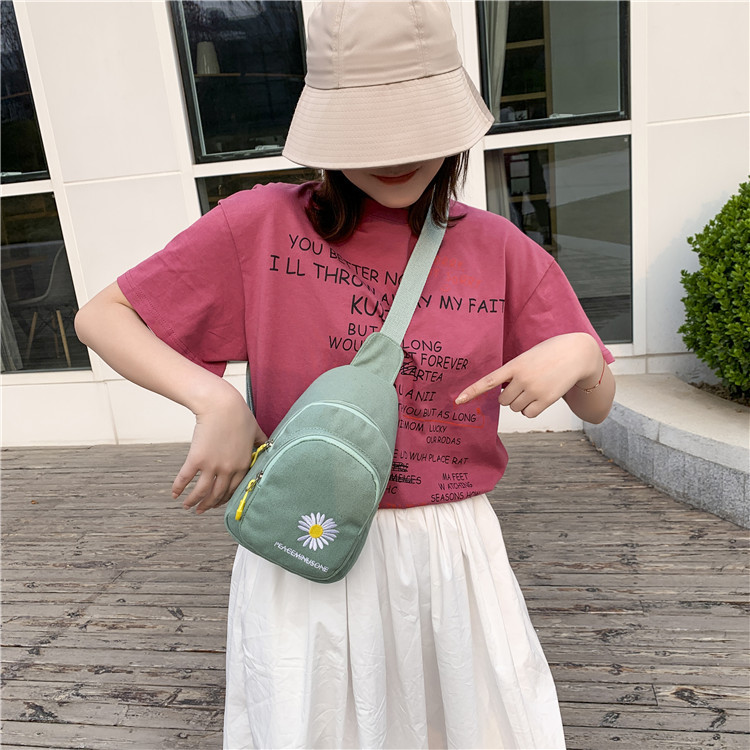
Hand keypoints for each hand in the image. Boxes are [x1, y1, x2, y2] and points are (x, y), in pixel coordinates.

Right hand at [172, 386, 266, 513]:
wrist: (221, 405)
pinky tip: (174, 494)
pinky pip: (186, 478)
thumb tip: (269, 445)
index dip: (224, 498)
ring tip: (187, 507)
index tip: (217, 502)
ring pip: (202, 491)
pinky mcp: (197, 459)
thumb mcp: (255, 431)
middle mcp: (228, 469)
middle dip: (208, 504)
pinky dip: (179, 488)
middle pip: (217, 494)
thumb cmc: (239, 414)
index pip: (234, 489)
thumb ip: (261, 442)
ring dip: (194, 501)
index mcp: (243, 464)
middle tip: (201, 510)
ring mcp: (212, 465)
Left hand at [454, 333, 604, 417]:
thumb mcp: (527, 357)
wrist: (576, 353)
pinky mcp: (546, 400)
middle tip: (524, 384)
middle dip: (510, 396)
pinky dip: (531, 409)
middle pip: (503, 401)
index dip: (472, 391)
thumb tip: (503, 395)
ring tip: (536, 387)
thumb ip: (513, 373)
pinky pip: (528, 414)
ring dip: (521, 402)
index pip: (488, 381)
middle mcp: (522, 378)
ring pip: (515, 408)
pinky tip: (541, 397)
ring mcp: (534, 390)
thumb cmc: (549, 354)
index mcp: (514, 365)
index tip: (458, 401)